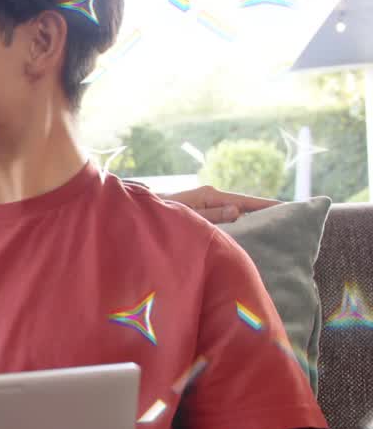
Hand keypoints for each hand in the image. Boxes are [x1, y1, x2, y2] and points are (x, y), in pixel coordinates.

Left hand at [161, 185, 280, 224]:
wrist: (139, 211)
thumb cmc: (160, 213)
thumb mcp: (187, 215)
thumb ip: (212, 215)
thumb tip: (238, 210)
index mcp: (210, 195)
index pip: (246, 201)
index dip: (267, 205)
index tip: (289, 209)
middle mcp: (211, 196)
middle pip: (244, 205)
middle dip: (264, 213)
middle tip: (289, 223)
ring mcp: (207, 203)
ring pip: (236, 212)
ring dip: (251, 219)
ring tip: (275, 229)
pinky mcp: (202, 210)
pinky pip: (226, 217)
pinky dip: (238, 223)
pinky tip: (248, 232)